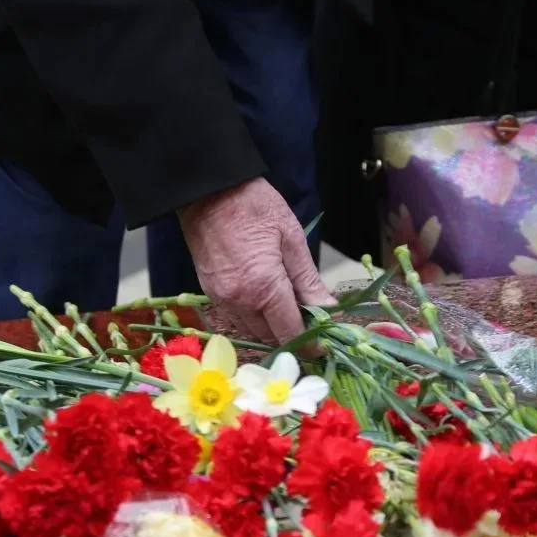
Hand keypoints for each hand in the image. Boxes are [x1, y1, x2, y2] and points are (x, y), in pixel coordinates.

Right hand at [178, 178, 332, 344]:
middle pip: (270, 336)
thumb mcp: (291, 238)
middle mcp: (239, 301)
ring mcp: (221, 298)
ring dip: (271, 328)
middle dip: (291, 335)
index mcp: (264, 288)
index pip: (290, 332)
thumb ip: (308, 280)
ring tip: (289, 311)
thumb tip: (328, 308)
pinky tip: (264, 302)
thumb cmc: (253, 206)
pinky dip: (252, 318)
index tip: (323, 346)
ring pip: (251, 331)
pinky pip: (234, 318)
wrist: (208, 190)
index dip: (310, 344)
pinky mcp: (209, 292)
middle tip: (310, 323)